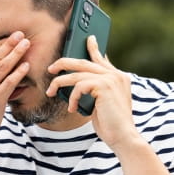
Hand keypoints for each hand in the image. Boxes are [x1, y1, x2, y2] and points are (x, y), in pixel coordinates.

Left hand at [45, 35, 139, 150]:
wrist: (123, 136)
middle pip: (84, 62)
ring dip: (59, 83)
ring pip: (77, 74)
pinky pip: (79, 86)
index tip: (88, 39)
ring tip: (50, 91)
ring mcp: (111, 79)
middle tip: (51, 68)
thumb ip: (96, 90)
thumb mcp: (102, 103)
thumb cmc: (111, 123)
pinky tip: (73, 108)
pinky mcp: (104, 86)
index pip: (102, 59)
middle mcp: (116, 75)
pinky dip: (72, 98)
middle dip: (64, 63)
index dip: (93, 48)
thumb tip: (79, 83)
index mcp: (118, 77)